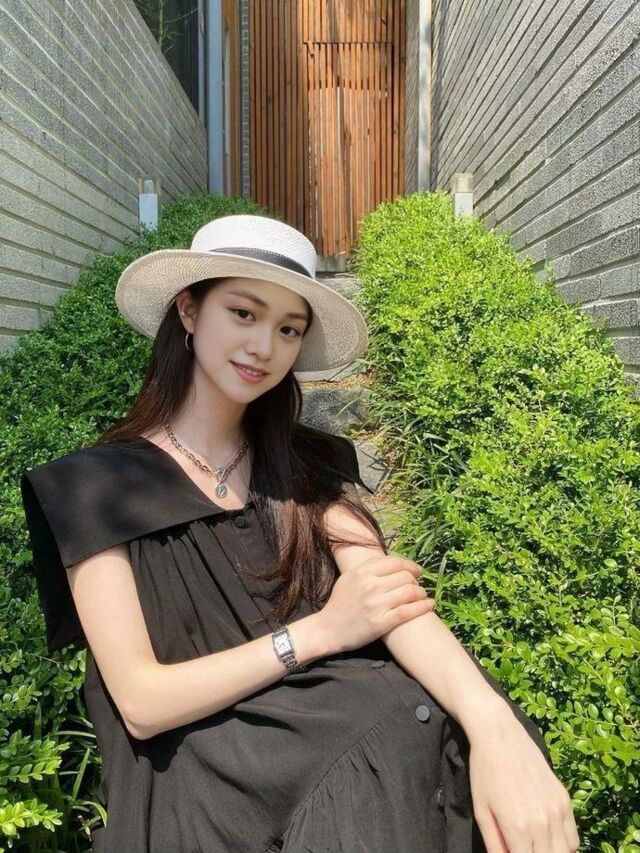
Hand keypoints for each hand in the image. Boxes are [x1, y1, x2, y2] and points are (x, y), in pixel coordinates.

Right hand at [319, 555, 434, 653]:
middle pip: (405, 576)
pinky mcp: (381, 623)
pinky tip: (429, 605)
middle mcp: (370, 586)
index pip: (395, 562)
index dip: (410, 565)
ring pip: (410, 592)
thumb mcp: (349, 578)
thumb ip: (367, 569)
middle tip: (417, 586)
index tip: (417, 571)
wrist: (327, 629)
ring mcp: (376, 604)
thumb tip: (391, 563)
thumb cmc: (339, 604)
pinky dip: (423, 607)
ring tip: (422, 596)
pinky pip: (408, 611)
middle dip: (416, 580)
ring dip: (421, 593)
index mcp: (362, 572)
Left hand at [468, 705, 579, 851]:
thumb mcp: (481, 812)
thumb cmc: (484, 773)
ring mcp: (557, 811)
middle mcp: (543, 823)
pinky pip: (573, 837)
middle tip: (523, 848)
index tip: (514, 852)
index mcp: (519, 829)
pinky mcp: (565, 799)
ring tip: (536, 847)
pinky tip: (549, 839)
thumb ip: (494, 844)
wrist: (500, 736)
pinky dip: (564, 845)